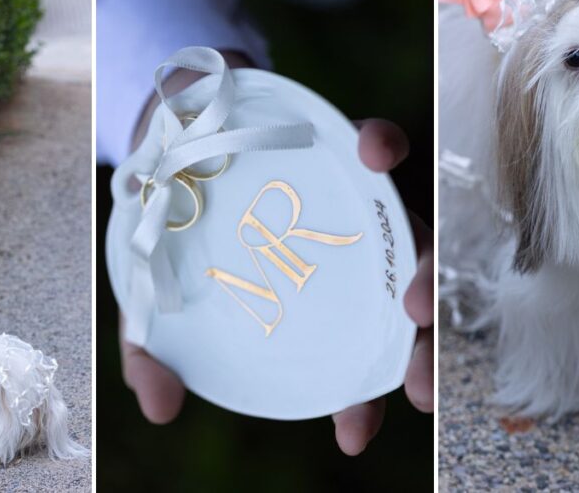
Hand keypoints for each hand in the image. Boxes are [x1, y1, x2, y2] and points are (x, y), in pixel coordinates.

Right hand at [117, 117, 432, 452]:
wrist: (170, 148)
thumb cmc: (176, 241)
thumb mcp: (154, 306)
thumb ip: (155, 357)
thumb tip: (160, 410)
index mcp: (320, 302)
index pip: (354, 358)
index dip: (362, 399)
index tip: (350, 434)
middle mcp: (352, 257)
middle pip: (403, 306)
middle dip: (422, 352)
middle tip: (417, 388)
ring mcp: (354, 202)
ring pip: (412, 237)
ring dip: (424, 273)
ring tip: (411, 306)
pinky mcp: (342, 143)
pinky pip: (378, 144)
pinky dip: (383, 147)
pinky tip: (373, 156)